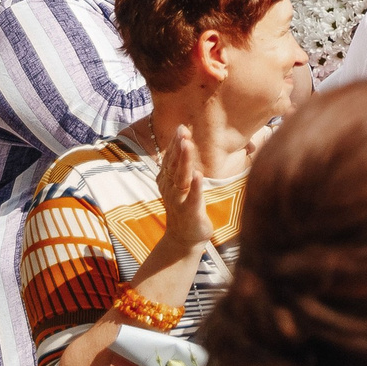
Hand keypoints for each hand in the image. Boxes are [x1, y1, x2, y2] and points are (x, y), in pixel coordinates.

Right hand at [156, 125, 213, 252]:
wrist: (184, 238)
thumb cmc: (185, 207)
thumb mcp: (180, 185)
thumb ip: (180, 166)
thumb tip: (183, 142)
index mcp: (167, 181)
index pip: (170, 159)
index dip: (174, 143)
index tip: (181, 126)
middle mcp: (171, 189)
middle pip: (173, 165)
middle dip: (178, 147)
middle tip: (182, 129)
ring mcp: (179, 201)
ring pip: (181, 178)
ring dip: (184, 161)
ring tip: (187, 144)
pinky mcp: (190, 212)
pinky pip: (192, 198)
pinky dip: (195, 186)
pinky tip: (199, 175)